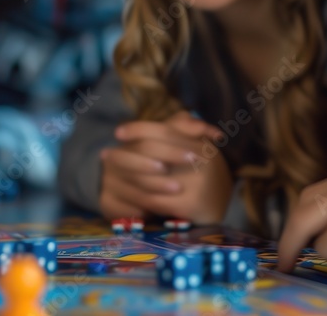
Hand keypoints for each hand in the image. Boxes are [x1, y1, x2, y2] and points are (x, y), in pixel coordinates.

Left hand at [99, 111, 231, 222]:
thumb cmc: (205, 175)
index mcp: (200, 143)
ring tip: (107, 170)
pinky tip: (122, 192)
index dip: (139, 128)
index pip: (165, 130)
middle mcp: (199, 159)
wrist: (221, 210)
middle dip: (125, 151)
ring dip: (124, 174)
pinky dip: (135, 196)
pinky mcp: (189, 204)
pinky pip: (154, 199)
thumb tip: (168, 117)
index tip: (118, 131)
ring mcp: (195, 183)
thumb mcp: (199, 148)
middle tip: (105, 153)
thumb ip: (184, 131)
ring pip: (149, 176)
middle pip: (153, 151)